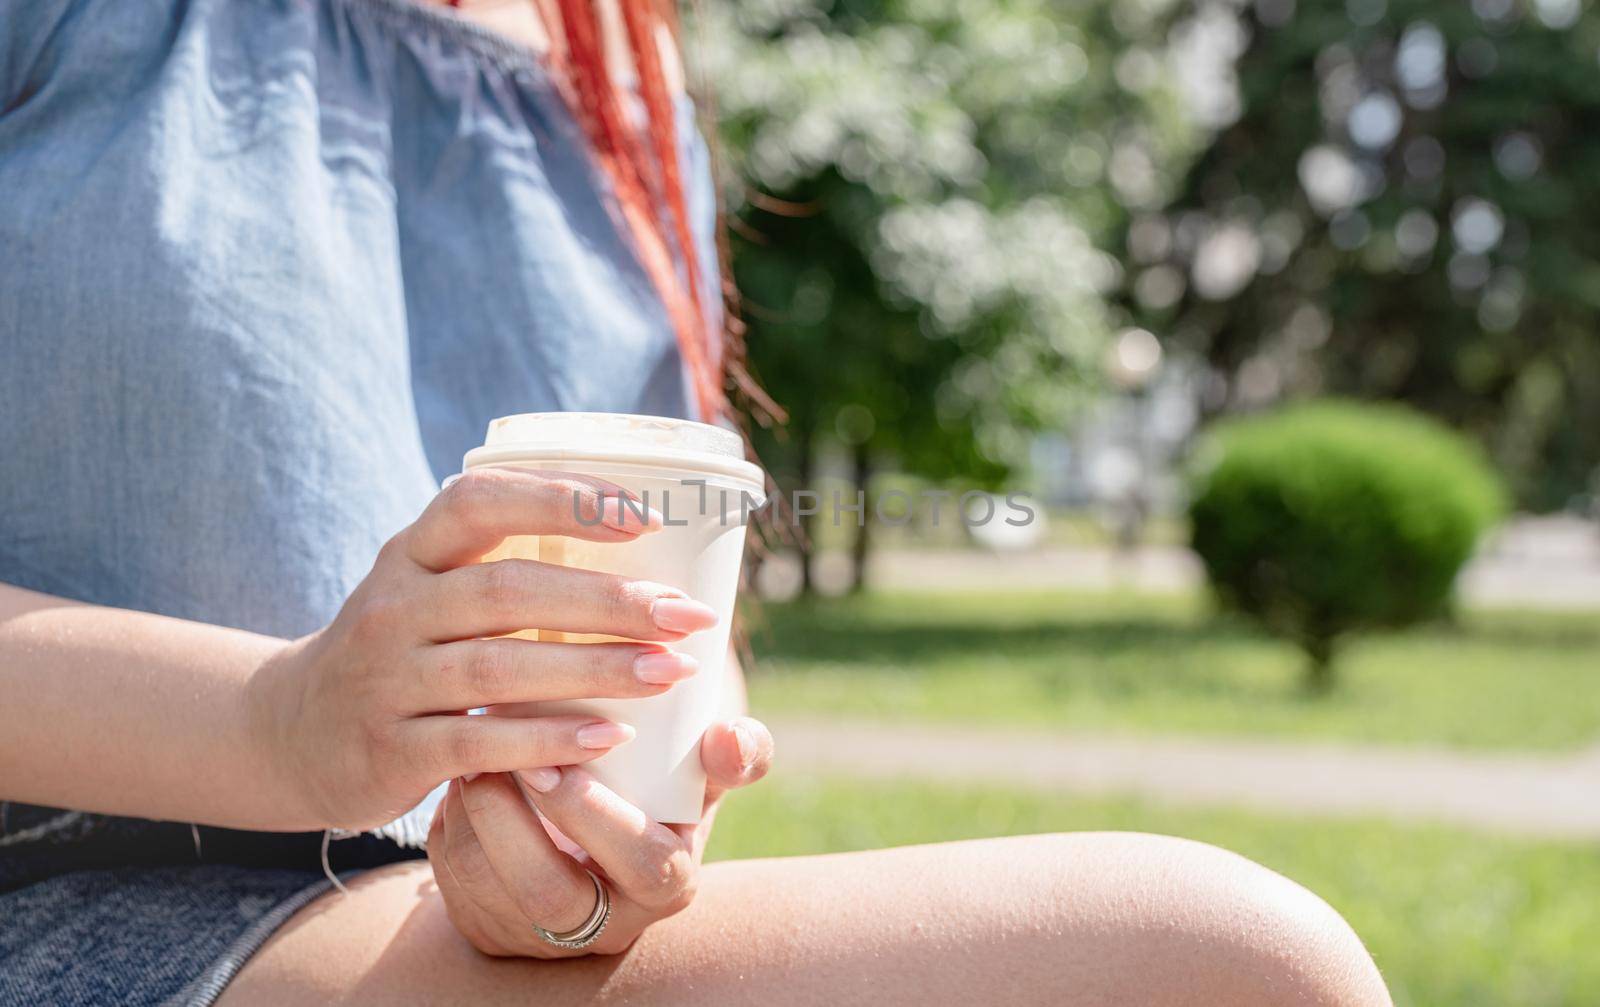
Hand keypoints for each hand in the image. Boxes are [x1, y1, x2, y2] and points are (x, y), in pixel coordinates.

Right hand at [246, 467, 718, 830]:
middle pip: (509, 591)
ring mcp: (385, 679)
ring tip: (671, 669)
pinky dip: (549, 739)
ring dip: (596, 668)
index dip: (561, 501)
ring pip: (500, 666)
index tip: (645, 516)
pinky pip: (479, 741)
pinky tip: (611, 736)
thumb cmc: (400, 648)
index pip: (479, 502)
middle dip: (608, 601)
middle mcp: (393, 607)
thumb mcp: (428, 586)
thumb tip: (640, 535)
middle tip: (686, 614)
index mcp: (411, 553)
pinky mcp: (389, 749)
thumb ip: (504, 561)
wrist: (293, 732)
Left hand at [428, 716, 774, 956]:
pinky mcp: (487, 926)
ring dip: (472, 813)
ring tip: (470, 748)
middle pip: (549, 893)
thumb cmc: (664, 779)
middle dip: (513, 823)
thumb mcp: (703, 768)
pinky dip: (450, 819)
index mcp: (668, 882)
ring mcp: (539, 932)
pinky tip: (459, 770)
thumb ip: (736, 753)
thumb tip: (730, 737)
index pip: (642, 864)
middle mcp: (605, 923)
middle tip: (496, 757)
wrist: (605, 815)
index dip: (595, 816)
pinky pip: (453, 877)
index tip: (557, 760)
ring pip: (486, 883)